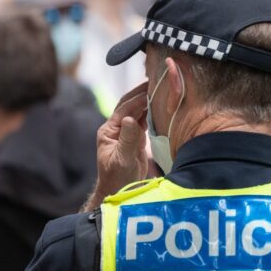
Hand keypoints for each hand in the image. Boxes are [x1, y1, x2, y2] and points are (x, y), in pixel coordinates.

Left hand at [82, 83, 148, 210]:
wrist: (117, 191)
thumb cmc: (117, 178)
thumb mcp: (123, 159)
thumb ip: (128, 139)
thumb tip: (131, 118)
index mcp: (109, 131)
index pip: (125, 109)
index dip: (138, 97)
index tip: (152, 87)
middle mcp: (116, 129)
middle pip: (128, 105)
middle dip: (141, 92)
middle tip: (156, 79)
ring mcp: (125, 133)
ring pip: (137, 111)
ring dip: (147, 100)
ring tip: (160, 87)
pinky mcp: (135, 138)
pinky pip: (144, 120)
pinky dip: (151, 111)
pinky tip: (161, 105)